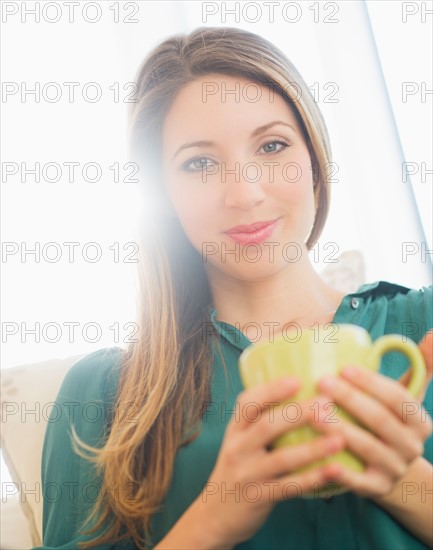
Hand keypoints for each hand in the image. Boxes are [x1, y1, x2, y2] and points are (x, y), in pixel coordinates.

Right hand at [200, 377, 344, 547]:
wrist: (214, 515)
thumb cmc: (238, 468)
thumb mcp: (240, 440)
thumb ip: (260, 421)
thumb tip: (302, 394)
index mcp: (235, 428)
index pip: (248, 402)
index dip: (272, 390)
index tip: (297, 379)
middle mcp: (238, 447)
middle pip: (267, 425)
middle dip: (298, 413)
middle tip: (327, 403)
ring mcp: (247, 473)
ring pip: (282, 458)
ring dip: (313, 448)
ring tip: (340, 438)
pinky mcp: (259, 497)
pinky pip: (290, 487)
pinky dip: (314, 478)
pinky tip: (335, 470)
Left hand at [309, 330, 432, 497]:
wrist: (393, 471)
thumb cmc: (389, 422)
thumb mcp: (406, 397)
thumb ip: (419, 367)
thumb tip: (432, 334)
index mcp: (418, 420)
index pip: (397, 397)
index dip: (372, 383)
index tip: (345, 368)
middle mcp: (411, 445)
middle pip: (380, 420)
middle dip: (350, 400)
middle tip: (322, 383)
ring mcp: (395, 468)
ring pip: (368, 449)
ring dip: (340, 430)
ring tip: (314, 413)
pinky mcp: (377, 489)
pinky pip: (359, 482)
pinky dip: (343, 474)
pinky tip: (323, 461)